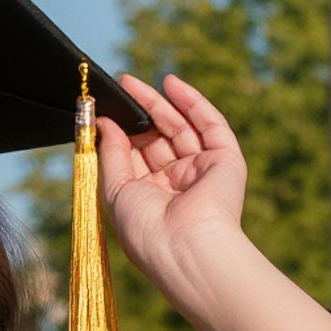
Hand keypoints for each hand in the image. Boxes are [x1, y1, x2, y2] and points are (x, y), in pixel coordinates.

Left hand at [95, 70, 249, 306]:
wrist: (185, 247)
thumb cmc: (145, 229)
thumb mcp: (115, 190)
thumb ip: (110, 154)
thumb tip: (104, 123)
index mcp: (151, 199)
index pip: (136, 158)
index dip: (123, 133)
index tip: (105, 111)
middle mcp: (177, 185)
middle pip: (158, 139)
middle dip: (140, 113)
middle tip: (121, 87)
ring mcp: (202, 171)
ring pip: (181, 127)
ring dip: (160, 103)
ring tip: (133, 83)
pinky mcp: (225, 160)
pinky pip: (210, 124)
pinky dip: (191, 102)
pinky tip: (171, 83)